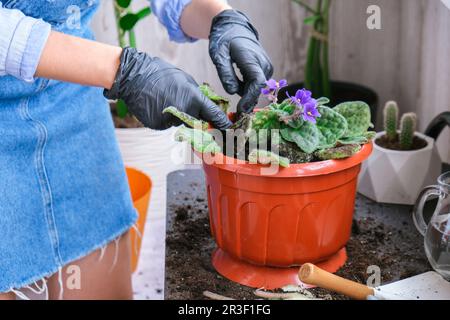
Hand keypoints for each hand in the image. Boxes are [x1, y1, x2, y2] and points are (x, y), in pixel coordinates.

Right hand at [104, 47, 231, 129]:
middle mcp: (184, 111)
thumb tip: (208, 107)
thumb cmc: (161, 74)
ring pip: (181, 124)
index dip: (222, 123)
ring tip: (166, 100)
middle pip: (198, 124)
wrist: (134, 76)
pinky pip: (167, 125)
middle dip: (197, 120)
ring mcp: (170, 120)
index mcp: (194, 98)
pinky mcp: (158, 125)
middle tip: (186, 108)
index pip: (214, 115)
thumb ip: (198, 95)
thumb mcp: (186, 79)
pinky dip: (165, 119)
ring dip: (178, 116)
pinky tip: (157, 105)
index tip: (228, 129)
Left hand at [209, 10, 272, 113]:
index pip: (257, 83)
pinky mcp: (265, 70)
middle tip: (236, 117)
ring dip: (247, 97)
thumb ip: (225, 73)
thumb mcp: (218, 55)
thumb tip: (232, 92)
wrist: (235, 28)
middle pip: (258, 89)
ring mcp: (266, 67)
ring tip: (235, 106)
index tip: (240, 112)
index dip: (250, 99)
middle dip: (248, 103)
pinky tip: (238, 90)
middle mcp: (263, 64)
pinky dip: (248, 90)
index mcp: (252, 59)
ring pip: (258, 88)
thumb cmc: (224, 40)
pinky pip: (257, 84)